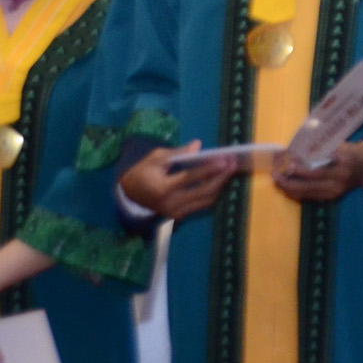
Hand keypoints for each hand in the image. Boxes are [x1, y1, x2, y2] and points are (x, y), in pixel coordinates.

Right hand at [119, 142, 237, 219]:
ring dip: (220, 185)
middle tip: (233, 163)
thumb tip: (198, 146)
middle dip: (221, 177)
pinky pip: (201, 205)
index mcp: (161, 188)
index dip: (209, 169)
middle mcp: (170, 203)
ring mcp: (175, 212)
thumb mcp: (155, 157)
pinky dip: (212, 193)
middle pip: (203, 192)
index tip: (225, 159)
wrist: (128, 193)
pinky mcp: (179, 215)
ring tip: (231, 169)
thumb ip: (178, 153)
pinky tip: (220, 179)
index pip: (190, 178)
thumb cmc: (142, 171)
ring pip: (205, 201)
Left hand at [273, 142, 362, 202]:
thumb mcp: (341, 147)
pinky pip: (309, 196)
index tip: (289, 161)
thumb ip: (322, 150)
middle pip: (307, 186)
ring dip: (288, 188)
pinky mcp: (331, 198)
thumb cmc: (352, 153)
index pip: (317, 172)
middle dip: (288, 182)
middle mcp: (337, 184)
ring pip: (305, 194)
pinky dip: (296, 191)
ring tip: (277, 180)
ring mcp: (334, 193)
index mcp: (341, 168)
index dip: (300, 169)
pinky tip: (286, 185)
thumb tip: (297, 151)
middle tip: (276, 174)